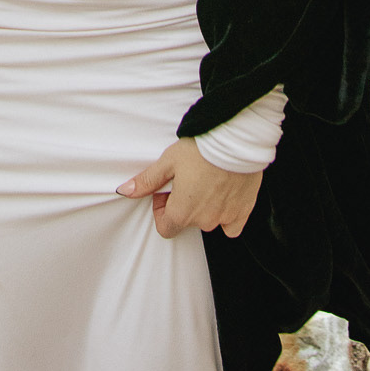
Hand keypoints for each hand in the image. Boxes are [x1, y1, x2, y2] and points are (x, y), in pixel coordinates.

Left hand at [117, 138, 261, 239]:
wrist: (235, 142)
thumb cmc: (201, 150)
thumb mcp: (167, 162)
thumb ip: (147, 181)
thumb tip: (126, 191)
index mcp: (182, 212)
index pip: (166, 228)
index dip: (162, 210)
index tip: (166, 192)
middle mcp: (204, 220)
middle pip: (187, 222)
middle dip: (184, 204)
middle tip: (187, 180)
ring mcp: (225, 218)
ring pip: (209, 221)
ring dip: (205, 208)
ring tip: (206, 182)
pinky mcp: (243, 212)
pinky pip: (232, 226)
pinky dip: (227, 215)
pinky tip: (224, 195)